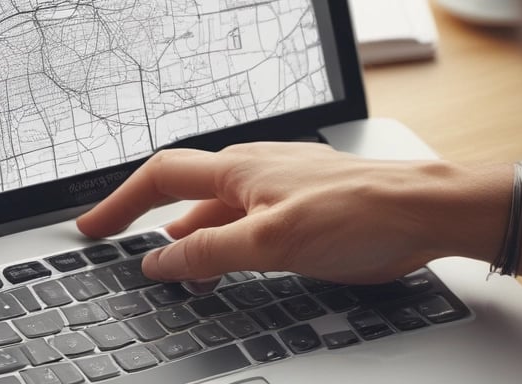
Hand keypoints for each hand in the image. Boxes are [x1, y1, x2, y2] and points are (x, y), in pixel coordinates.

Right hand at [77, 142, 506, 283]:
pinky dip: (228, 246)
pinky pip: (248, 223)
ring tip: (185, 279)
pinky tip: (235, 269)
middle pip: (185, 198)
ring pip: (218, 214)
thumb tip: (160, 262)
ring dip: (194, 244)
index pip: (159, 179)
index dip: (120, 203)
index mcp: (238, 171)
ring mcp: (279, 187)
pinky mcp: (302, 206)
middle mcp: (254, 172)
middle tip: (130, 257)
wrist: (428, 211)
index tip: (92, 228)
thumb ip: (211, 253)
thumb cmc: (362, 213)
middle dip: (152, 229)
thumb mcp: (273, 242)